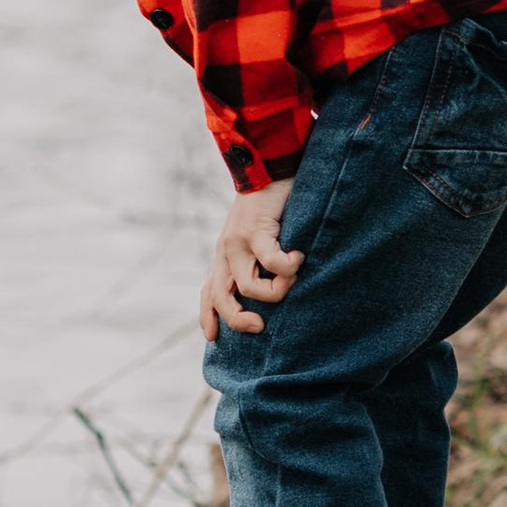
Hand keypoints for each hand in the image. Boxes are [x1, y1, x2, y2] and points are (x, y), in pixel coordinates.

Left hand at [200, 182, 301, 341]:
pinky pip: (270, 260)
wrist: (270, 168)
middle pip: (220, 297)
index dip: (208, 315)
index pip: (208, 291)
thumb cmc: (270, 207)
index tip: (213, 338)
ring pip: (248, 286)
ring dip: (275, 290)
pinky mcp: (254, 230)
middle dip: (238, 319)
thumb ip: (258, 263)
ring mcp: (237, 242)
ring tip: (292, 275)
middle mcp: (226, 252)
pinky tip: (298, 256)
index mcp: (224, 256)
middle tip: (260, 327)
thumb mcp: (257, 239)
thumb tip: (276, 289)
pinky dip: (287, 266)